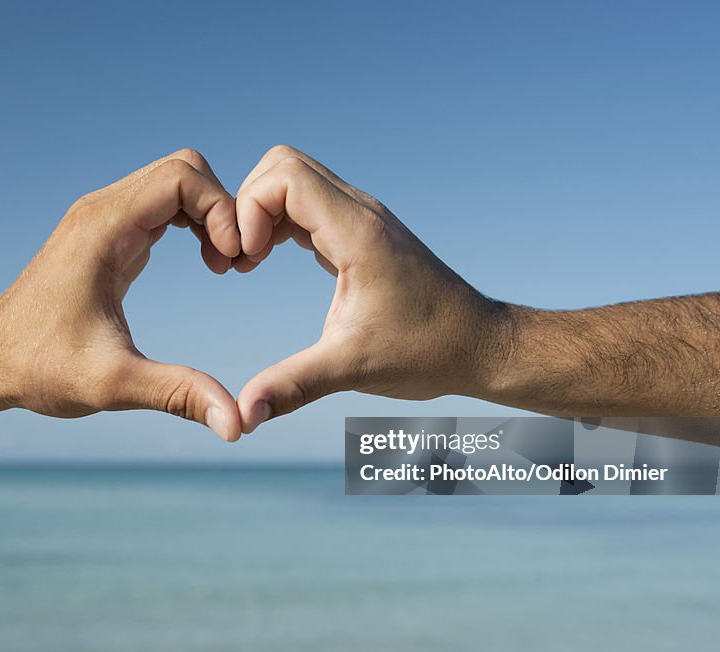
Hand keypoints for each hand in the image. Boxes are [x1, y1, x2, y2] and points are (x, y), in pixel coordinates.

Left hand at [0, 149, 242, 440]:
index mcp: (104, 227)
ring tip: (223, 265)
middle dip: (222, 208)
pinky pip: (164, 205)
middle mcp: (103, 210)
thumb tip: (236, 425)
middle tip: (235, 262)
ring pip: (176, 183)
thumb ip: (177, 394)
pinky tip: (207, 264)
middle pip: (184, 169)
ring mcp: (105, 219)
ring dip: (210, 215)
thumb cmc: (41, 368)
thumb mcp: (113, 384)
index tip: (233, 262)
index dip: (221, 210)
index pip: (182, 177)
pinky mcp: (109, 234)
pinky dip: (194, 223)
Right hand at [234, 146, 509, 432]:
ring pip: (293, 180)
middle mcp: (360, 213)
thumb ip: (292, 387)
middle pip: (283, 166)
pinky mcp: (359, 233)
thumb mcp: (352, 370)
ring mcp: (361, 219)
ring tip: (247, 263)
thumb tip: (241, 418)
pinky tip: (267, 261)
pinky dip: (277, 222)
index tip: (246, 261)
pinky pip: (307, 204)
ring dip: (260, 213)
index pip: (285, 177)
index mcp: (358, 233)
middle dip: (247, 205)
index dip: (249, 210)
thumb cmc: (427, 352)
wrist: (479, 345)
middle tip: (239, 259)